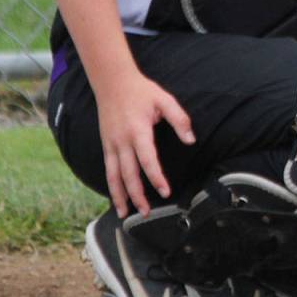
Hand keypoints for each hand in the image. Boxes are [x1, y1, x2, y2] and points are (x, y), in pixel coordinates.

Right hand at [94, 70, 195, 217]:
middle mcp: (122, 141)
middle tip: (146, 213)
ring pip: (113, 176)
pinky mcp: (105, 145)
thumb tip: (191, 140)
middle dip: (137, 196)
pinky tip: (116, 197)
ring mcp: (111, 144)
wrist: (113, 82)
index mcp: (138, 131)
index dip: (156, 178)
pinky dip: (111, 185)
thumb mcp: (165, 100)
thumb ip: (179, 119)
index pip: (147, 160)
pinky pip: (108, 169)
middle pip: (128, 175)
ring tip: (124, 214)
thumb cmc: (141, 91)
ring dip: (119, 196)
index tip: (165, 191)